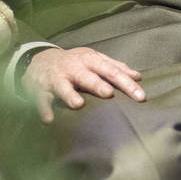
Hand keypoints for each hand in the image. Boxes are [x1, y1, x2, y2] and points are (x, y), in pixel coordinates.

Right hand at [22, 47, 144, 123]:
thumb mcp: (94, 59)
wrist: (39, 60)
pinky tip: (49, 120)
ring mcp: (57, 78)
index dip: (126, 83)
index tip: (140, 97)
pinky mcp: (41, 89)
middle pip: (88, 77)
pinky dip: (44, 109)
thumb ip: (115, 67)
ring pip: (63, 86)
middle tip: (109, 93)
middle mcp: (74, 68)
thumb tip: (137, 76)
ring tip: (78, 104)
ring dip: (70, 94)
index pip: (112, 72)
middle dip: (98, 85)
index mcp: (90, 61)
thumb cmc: (74, 62)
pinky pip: (42, 100)